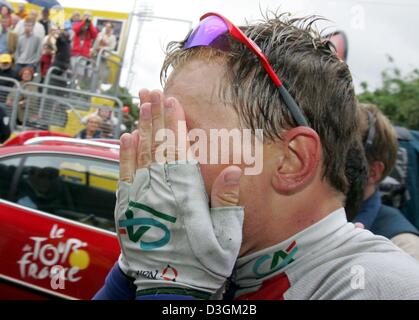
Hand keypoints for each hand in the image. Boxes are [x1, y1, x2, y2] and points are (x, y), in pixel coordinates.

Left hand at [115, 89, 243, 298]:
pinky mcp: (126, 209)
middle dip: (155, 115)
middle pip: (157, 145)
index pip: (179, 149)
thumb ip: (226, 201)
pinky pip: (124, 174)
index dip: (176, 123)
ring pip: (139, 154)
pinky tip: (127, 137)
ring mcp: (139, 198)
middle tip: (152, 91)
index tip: (173, 101)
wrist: (169, 289)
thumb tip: (231, 169)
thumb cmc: (202, 262)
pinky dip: (125, 154)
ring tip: (142, 104)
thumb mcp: (225, 236)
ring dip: (141, 127)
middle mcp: (159, 190)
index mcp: (185, 194)